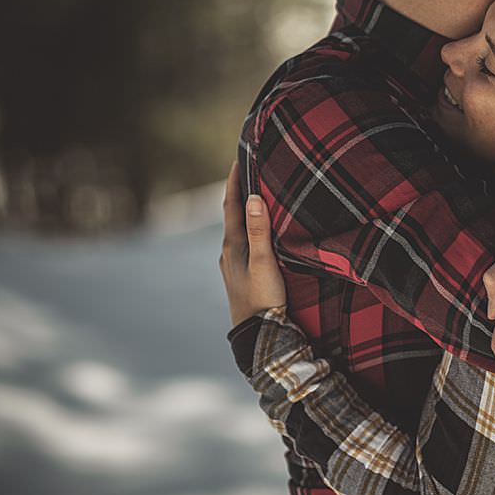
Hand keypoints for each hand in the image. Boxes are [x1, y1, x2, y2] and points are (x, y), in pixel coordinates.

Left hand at [219, 161, 286, 326]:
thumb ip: (259, 231)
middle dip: (239, 192)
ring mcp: (234, 265)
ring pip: (238, 229)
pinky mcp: (242, 275)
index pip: (233, 206)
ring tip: (255, 195)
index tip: (238, 158)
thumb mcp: (264, 262)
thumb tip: (254, 197)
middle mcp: (229, 252)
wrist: (257, 336)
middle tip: (247, 170)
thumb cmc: (262, 299)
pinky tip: (258, 232)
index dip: (235, 181)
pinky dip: (249, 228)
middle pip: (233, 215)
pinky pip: (244, 242)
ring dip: (245, 211)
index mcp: (233, 246)